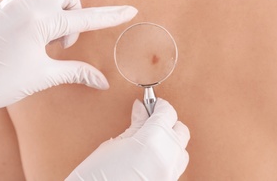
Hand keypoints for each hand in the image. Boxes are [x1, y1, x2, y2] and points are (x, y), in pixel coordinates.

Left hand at [0, 0, 136, 125]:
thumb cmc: (0, 80)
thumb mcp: (43, 76)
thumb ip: (76, 72)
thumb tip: (102, 82)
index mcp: (41, 20)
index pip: (86, 18)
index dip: (111, 16)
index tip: (130, 10)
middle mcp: (28, 5)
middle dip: (74, 14)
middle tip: (62, 42)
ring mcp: (13, 3)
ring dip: (57, 9)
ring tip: (47, 37)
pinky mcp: (3, 7)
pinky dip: (40, 7)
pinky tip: (33, 30)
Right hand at [66, 98, 189, 180]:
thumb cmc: (95, 177)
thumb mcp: (113, 145)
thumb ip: (134, 125)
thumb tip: (141, 109)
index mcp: (153, 141)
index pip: (168, 114)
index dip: (158, 105)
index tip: (150, 103)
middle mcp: (168, 158)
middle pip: (180, 130)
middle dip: (168, 122)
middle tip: (149, 119)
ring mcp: (170, 175)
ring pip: (181, 150)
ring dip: (170, 141)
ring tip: (150, 138)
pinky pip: (175, 166)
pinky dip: (167, 157)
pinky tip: (151, 155)